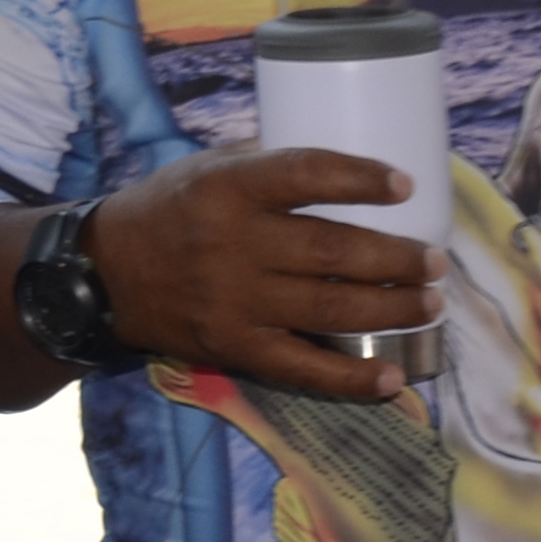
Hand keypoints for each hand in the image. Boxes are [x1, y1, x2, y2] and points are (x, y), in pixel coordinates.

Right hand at [88, 141, 443, 401]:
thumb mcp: (206, 167)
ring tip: (430, 303)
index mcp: (227, 187)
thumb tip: (344, 161)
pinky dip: (352, 379)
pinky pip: (302, 369)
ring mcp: (235, 301)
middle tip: (435, 260)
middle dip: (397, 258)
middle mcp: (233, 243)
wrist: (104, 274)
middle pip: (333, 250)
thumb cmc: (167, 210)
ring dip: (392, 309)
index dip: (360, 178)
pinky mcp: (234, 348)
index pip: (305, 174)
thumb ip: (267, 163)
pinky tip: (392, 380)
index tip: (404, 185)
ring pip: (331, 308)